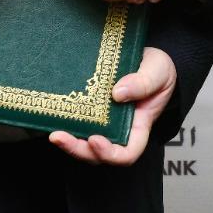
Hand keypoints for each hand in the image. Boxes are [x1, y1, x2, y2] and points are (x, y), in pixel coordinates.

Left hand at [49, 46, 175, 164]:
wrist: (148, 58)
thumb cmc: (158, 69)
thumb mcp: (158, 72)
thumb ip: (143, 83)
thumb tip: (117, 93)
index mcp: (139, 126)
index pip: (128, 153)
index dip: (110, 154)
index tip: (95, 139)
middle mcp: (120, 129)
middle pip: (99, 154)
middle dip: (79, 150)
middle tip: (60, 137)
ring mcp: (104, 121)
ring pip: (85, 143)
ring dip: (69, 142)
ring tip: (53, 133)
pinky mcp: (91, 109)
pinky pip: (78, 123)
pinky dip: (66, 124)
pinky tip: (53, 116)